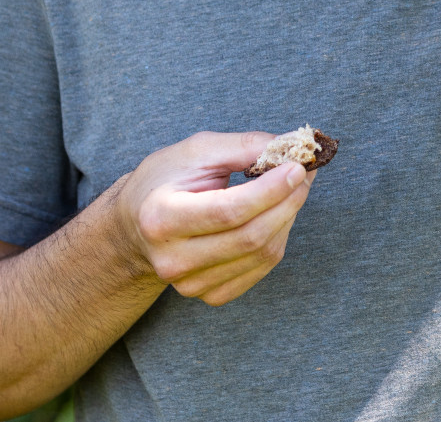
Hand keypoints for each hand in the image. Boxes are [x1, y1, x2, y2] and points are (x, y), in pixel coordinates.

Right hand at [115, 131, 315, 305]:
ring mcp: (189, 283)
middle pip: (250, 236)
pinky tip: (274, 215)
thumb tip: (291, 147)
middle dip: (288, 201)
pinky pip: (260, 269)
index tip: (298, 167)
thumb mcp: (195, 151)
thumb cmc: (165, 180)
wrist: (136, 225)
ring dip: (287, 218)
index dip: (271, 190)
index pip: (228, 211)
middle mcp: (172, 259)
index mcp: (160, 217)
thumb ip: (242, 147)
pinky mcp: (208, 294)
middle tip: (304, 174)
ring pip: (262, 254)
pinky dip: (278, 238)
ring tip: (291, 190)